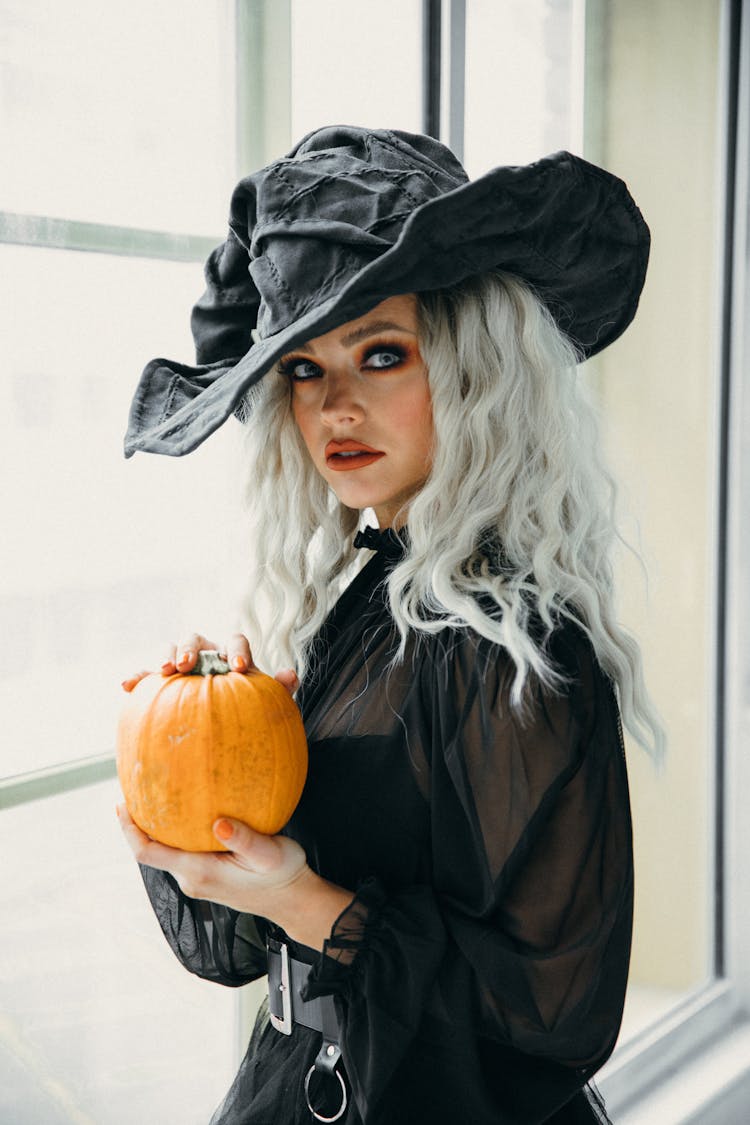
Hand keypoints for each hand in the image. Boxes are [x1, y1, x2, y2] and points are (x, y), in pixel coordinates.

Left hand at [118, 806, 353, 948]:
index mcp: (199, 871)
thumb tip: (219, 824)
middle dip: (139, 824)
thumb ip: (245, 839)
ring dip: (156, 830)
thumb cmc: (283, 875)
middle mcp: (191, 879)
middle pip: (151, 852)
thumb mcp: (270, 853)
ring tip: (156, 797)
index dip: (129, 830)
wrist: (293, 900)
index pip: (148, 853)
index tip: (122, 804)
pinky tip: (184, 815)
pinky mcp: (206, 878)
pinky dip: (174, 835)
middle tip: (136, 789)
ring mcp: (197, 881)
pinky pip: (180, 855)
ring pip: (165, 853)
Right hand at [120, 631, 298, 694]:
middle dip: (191, 647)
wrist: (222, 726)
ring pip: (170, 649)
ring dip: (166, 655)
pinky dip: (137, 677)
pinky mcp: (160, 682)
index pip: (235, 641)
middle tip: (188, 663)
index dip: (236, 651)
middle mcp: (206, 653)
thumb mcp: (264, 702)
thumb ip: (278, 690)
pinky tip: (126, 685)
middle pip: (197, 639)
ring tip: (163, 671)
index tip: (237, 668)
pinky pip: (146, 676)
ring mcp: (181, 664)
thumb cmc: (246, 710)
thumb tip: (291, 675)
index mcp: (232, 654)